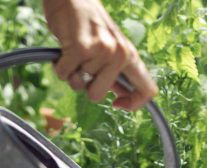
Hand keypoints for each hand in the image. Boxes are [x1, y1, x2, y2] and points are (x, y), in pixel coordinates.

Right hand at [42, 0, 157, 110]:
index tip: (117, 104)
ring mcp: (102, 51)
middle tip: (82, 65)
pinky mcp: (81, 49)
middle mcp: (119, 54)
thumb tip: (123, 97)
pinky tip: (64, 50)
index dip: (133, 104)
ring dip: (71, 72)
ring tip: (74, 51)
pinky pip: (65, 74)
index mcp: (129, 55)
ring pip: (79, 85)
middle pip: (98, 95)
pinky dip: (59, 66)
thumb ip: (117, 73)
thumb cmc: (88, 24)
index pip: (147, 90)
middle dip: (85, 85)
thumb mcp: (110, 47)